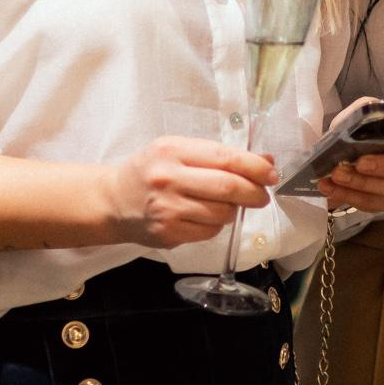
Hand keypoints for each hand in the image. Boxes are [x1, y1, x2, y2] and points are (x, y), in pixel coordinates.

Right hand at [103, 137, 274, 247]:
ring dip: (234, 210)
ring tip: (225, 204)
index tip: (271, 173)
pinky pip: (209, 231)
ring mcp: (167, 209)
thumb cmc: (149, 171)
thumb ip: (217, 155)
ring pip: (222, 213)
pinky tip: (204, 216)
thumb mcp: (177, 151)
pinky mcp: (168, 234)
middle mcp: (168, 179)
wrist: (112, 201)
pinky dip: (216, 225)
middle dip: (254, 192)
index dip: (254, 167)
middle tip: (262, 195)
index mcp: (172, 150)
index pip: (225, 157)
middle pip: (228, 187)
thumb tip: (265, 161)